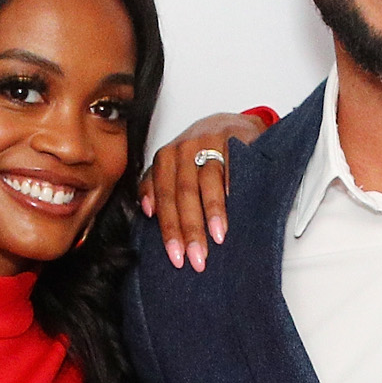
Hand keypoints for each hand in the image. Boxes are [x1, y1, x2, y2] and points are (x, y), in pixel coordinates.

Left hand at [137, 110, 272, 271]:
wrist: (232, 125)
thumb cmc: (201, 152)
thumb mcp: (175, 167)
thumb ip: (156, 185)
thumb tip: (147, 211)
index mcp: (164, 159)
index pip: (164, 199)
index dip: (169, 230)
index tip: (176, 256)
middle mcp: (182, 149)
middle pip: (183, 194)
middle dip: (189, 230)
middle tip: (197, 258)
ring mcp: (206, 143)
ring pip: (205, 183)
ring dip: (211, 214)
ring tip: (217, 239)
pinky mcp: (230, 140)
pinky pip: (229, 170)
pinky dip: (231, 192)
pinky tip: (234, 209)